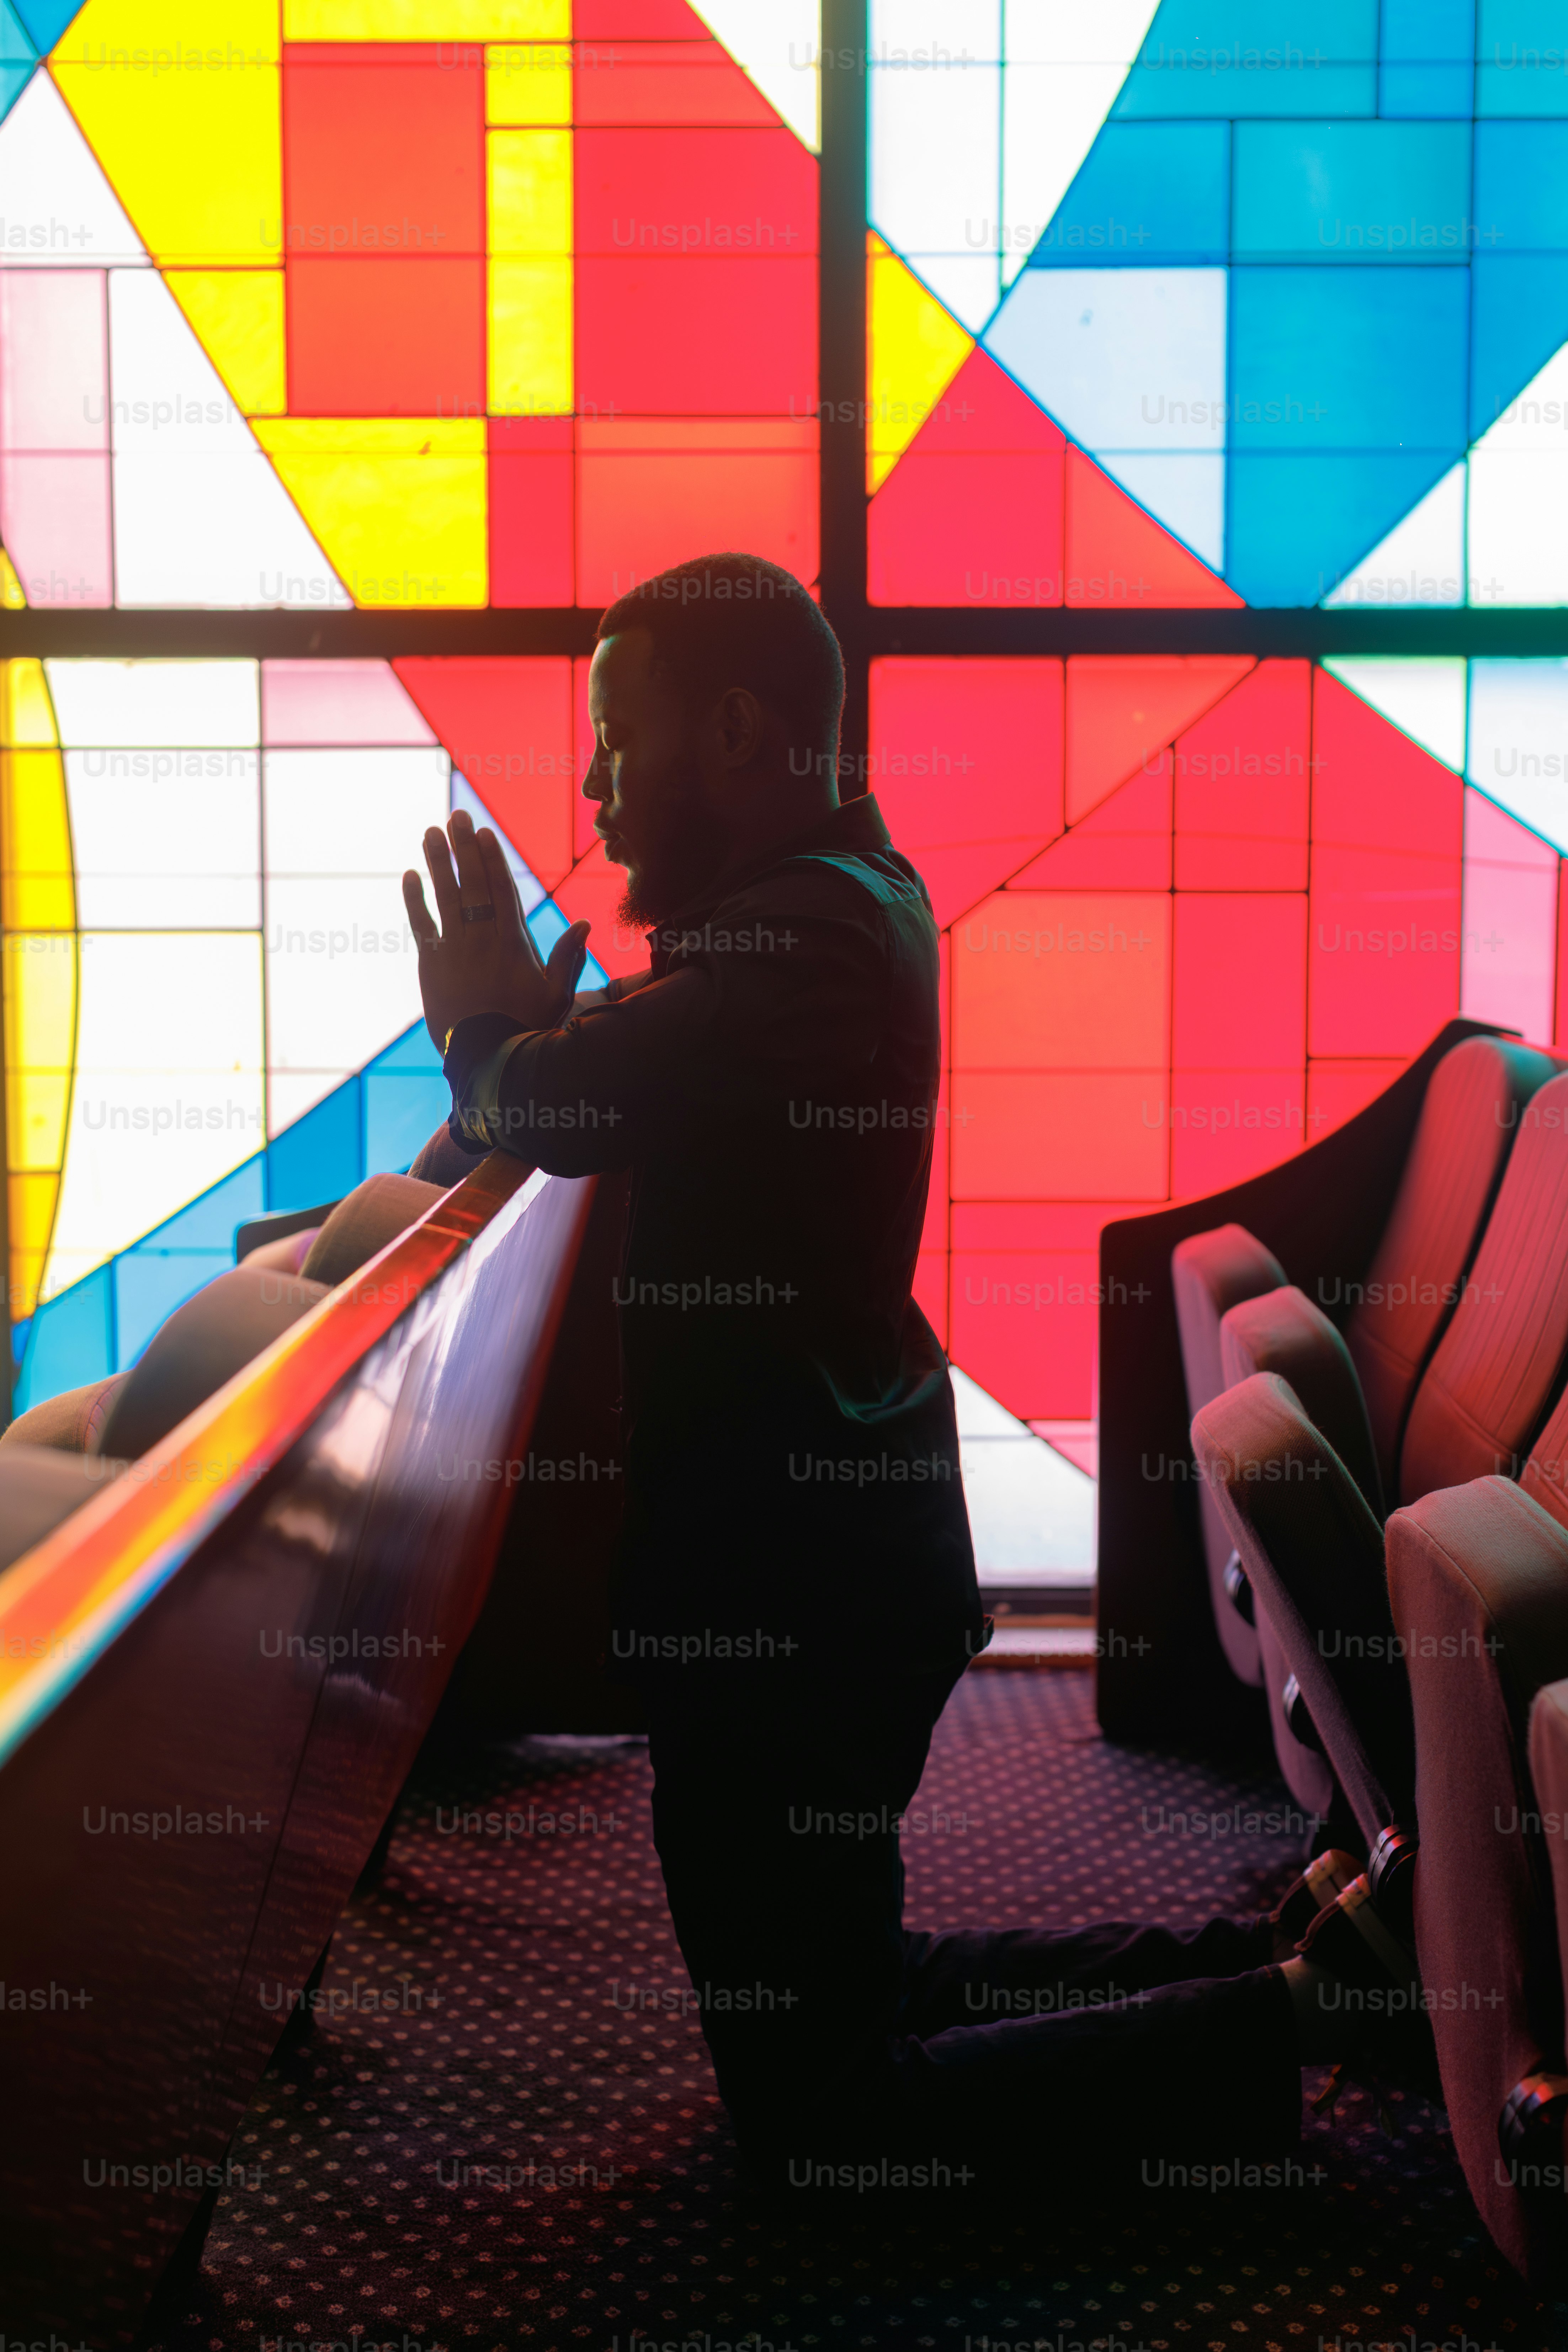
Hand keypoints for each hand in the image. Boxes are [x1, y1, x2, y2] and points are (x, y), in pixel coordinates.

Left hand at [402, 807, 589, 1051]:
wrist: (484, 1057)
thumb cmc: (524, 1027)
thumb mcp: (556, 996)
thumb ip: (567, 959)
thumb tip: (584, 925)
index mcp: (512, 943)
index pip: (502, 891)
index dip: (492, 860)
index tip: (485, 834)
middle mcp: (482, 939)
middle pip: (473, 884)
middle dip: (465, 848)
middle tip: (458, 816)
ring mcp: (455, 949)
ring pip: (446, 896)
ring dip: (438, 862)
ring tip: (432, 831)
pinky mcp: (431, 963)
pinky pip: (421, 923)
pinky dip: (414, 899)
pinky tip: (409, 875)